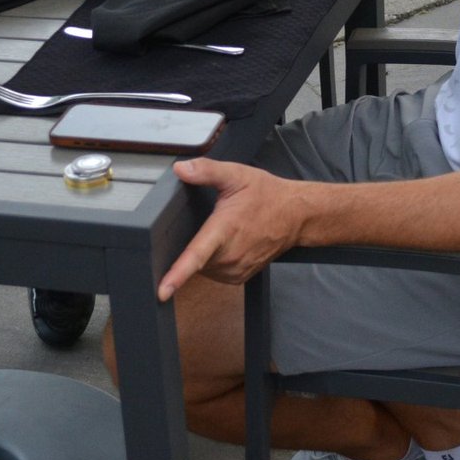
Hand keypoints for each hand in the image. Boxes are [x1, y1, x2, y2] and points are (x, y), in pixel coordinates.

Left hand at [157, 159, 306, 299]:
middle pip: (195, 259)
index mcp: (224, 229)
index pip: (196, 256)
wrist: (296, 214)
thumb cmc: (267, 194)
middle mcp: (230, 255)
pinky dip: (216, 261)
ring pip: (204, 268)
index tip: (162, 291)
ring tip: (225, 231)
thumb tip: (180, 168)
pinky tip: (228, 244)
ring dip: (206, 253)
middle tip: (214, 221)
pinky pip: (216, 273)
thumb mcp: (237, 175)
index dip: (177, 274)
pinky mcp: (241, 276)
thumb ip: (207, 171)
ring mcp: (237, 268)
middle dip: (195, 242)